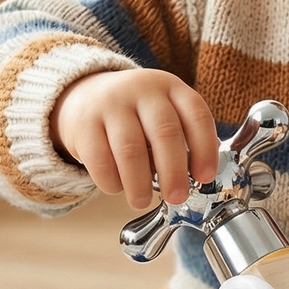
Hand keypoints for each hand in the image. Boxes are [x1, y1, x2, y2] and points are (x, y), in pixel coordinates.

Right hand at [51, 69, 219, 211]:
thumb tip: (201, 174)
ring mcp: (111, 104)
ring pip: (131, 149)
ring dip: (139, 182)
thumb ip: (185, 136)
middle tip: (177, 197)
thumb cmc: (135, 113)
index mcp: (170, 88)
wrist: (85, 95)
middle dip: (173, 171)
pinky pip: (100, 159)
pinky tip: (117, 187)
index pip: (196, 115)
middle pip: (165, 132)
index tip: (204, 177)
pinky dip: (111, 180)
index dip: (204, 149)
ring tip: (142, 201)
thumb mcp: (164, 110)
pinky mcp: (83, 124)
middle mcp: (142, 90)